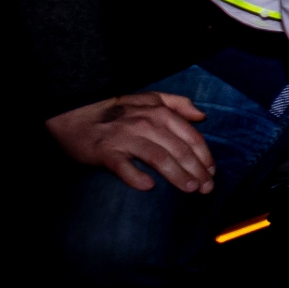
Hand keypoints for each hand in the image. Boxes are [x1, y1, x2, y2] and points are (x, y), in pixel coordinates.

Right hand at [46, 93, 214, 193]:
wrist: (76, 113)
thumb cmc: (117, 109)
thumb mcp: (151, 99)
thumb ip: (178, 104)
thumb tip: (202, 115)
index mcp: (160, 113)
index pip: (190, 137)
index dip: (204, 156)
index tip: (212, 172)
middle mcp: (146, 124)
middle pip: (179, 150)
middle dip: (197, 170)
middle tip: (207, 188)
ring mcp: (126, 138)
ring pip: (159, 158)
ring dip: (177, 174)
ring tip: (190, 188)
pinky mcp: (106, 152)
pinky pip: (123, 166)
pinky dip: (136, 176)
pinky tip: (148, 186)